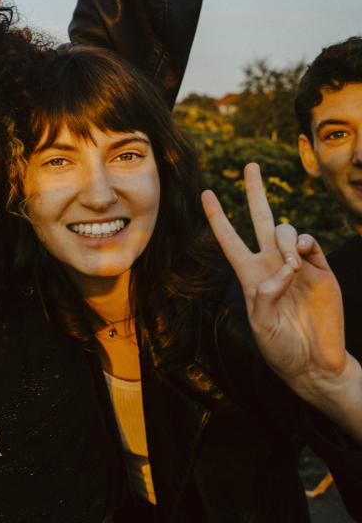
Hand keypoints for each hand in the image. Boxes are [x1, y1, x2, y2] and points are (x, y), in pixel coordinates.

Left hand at [202, 163, 361, 436]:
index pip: (229, 239)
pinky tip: (299, 259)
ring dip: (284, 240)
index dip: (218, 216)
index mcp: (249, 274)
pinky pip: (310, 243)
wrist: (315, 362)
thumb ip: (265, 297)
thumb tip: (282, 270)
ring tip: (290, 266)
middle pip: (260, 219)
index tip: (206, 193)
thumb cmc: (281, 348)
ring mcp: (297, 264)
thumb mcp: (262, 326)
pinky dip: (303, 245)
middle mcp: (271, 263)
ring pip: (285, 229)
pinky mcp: (321, 270)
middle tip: (249, 165)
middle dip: (255, 191)